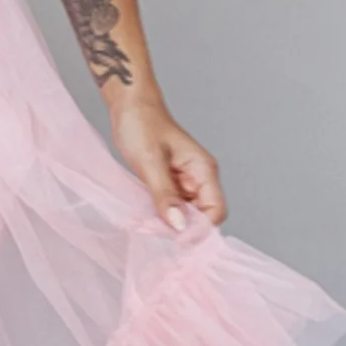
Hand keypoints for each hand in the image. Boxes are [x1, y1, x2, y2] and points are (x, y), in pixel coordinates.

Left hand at [109, 96, 227, 231]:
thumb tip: (180, 227)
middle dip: (182, 229)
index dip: (199, 229)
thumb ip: (165, 195)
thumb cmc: (142, 125)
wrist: (128, 106)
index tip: (175, 239)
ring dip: (169, 223)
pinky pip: (170, 208)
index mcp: (203, 171)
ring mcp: (184, 183)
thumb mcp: (151, 162)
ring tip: (146, 224)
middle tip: (154, 232)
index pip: (216, 211)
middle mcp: (199, 179)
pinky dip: (159, 215)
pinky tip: (143, 216)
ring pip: (185, 215)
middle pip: (202, 218)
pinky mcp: (169, 185)